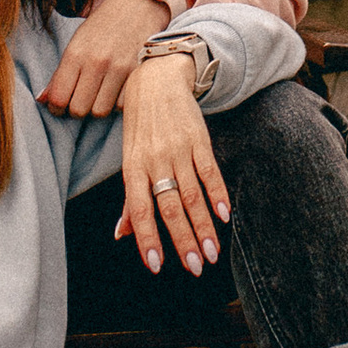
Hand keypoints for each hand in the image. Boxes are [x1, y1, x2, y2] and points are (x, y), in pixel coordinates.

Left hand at [40, 0, 171, 114]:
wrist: (139, 5)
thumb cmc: (103, 25)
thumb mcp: (77, 42)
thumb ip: (60, 74)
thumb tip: (43, 100)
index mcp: (75, 53)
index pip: (59, 98)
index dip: (56, 108)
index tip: (60, 107)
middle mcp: (96, 62)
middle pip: (79, 110)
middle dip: (77, 109)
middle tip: (81, 99)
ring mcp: (119, 68)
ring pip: (100, 111)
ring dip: (97, 107)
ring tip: (98, 94)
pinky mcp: (138, 73)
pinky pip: (121, 106)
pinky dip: (116, 103)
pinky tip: (115, 89)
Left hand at [115, 54, 229, 278]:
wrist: (156, 79)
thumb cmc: (139, 126)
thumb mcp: (129, 159)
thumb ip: (130, 200)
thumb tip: (122, 235)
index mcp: (133, 169)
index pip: (140, 210)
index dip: (147, 239)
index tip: (157, 266)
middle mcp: (154, 161)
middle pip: (170, 207)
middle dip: (183, 241)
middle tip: (196, 268)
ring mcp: (178, 150)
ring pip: (192, 195)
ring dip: (203, 227)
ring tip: (212, 253)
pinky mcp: (199, 139)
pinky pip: (210, 171)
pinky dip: (218, 194)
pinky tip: (225, 216)